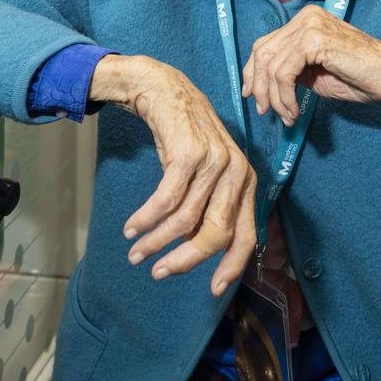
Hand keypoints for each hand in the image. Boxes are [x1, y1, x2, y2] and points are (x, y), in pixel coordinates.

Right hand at [88, 55, 256, 296]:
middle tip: (156, 271)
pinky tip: (132, 227)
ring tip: (135, 250)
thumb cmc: (184, 136)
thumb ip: (210, 205)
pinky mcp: (189, 153)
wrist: (165, 89)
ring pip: (186, 220)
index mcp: (246, 181)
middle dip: (184, 260)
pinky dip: (146, 219)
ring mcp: (215, 161)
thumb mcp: (206, 171)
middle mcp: (237, 172)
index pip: (248, 235)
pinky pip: (166, 201)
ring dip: (156, 241)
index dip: (232, 267)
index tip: (212, 291)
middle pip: (215, 234)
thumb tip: (196, 250)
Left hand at [241, 5, 380, 124]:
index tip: (251, 95)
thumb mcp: (315, 72)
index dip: (253, 72)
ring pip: (271, 66)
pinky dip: (284, 97)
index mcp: (305, 21)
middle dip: (259, 87)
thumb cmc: (361, 76)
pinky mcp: (314, 40)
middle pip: (262, 52)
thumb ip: (291, 70)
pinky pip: (284, 73)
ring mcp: (309, 26)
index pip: (265, 44)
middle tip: (264, 112)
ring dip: (275, 98)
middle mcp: (305, 17)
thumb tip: (260, 86)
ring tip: (288, 116)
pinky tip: (295, 111)